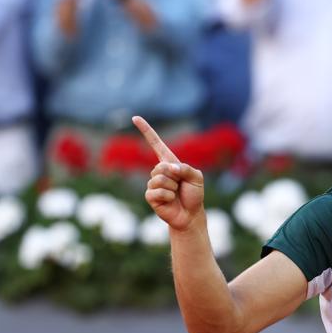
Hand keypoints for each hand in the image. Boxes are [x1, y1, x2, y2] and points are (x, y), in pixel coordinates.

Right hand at [134, 116, 204, 230]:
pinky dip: (167, 196)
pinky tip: (171, 201)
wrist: (190, 214)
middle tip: (181, 186)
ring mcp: (153, 184)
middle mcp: (159, 171)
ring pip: (159, 179)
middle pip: (161, 166)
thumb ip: (186, 169)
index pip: (156, 143)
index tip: (135, 117)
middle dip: (175, 177)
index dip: (146, 130)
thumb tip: (169, 169)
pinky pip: (156, 192)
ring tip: (176, 194)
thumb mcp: (197, 177)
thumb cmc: (194, 194)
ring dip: (172, 188)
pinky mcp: (150, 196)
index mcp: (169, 162)